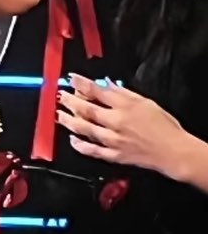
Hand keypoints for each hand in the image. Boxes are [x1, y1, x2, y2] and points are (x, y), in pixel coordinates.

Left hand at [57, 74, 190, 177]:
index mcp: (124, 107)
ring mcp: (113, 140)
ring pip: (84, 129)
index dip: (81, 83)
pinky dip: (80, 145)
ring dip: (69, 121)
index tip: (70, 78)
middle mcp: (115, 122)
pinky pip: (92, 150)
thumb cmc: (164, 126)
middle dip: (70, 101)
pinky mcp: (114, 155)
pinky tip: (71, 140)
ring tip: (60, 114)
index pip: (97, 91)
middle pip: (86, 110)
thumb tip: (106, 83)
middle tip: (60, 96)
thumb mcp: (145, 102)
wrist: (174, 152)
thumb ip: (123, 93)